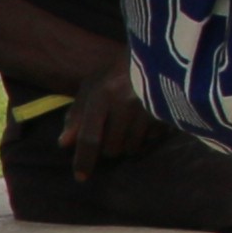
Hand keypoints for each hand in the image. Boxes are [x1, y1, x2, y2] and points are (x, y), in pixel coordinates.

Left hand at [64, 63, 162, 180]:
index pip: (90, 137)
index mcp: (102, 94)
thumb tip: (64, 143)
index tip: (81, 177)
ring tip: (127, 125)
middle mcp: (124, 104)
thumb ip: (76, 114)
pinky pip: (150, 141)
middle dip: (107, 146)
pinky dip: (145, 138)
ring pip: (130, 148)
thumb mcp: (92, 86)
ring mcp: (148, 110)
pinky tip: (144, 121)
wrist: (157, 54)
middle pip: (111, 148)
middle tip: (111, 131)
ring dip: (126, 143)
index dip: (84, 160)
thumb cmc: (117, 72)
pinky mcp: (167, 114)